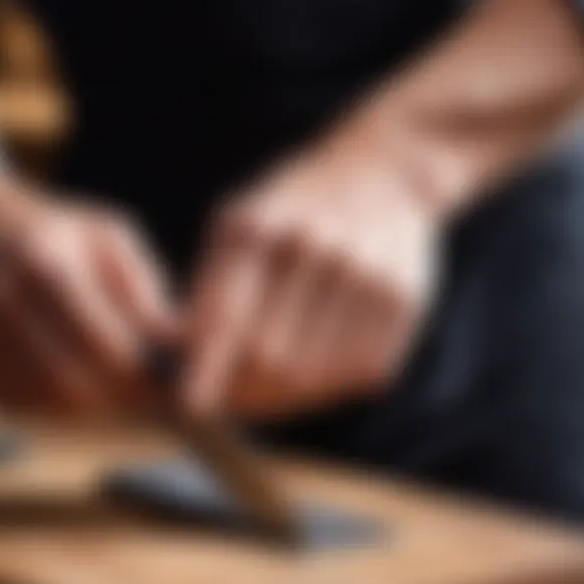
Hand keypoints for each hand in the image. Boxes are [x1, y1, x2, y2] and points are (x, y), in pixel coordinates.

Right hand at [0, 198, 177, 417]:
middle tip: (146, 394)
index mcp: (43, 262)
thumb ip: (142, 295)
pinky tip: (74, 377)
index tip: (165, 382)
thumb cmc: (69, 239)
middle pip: (70, 381)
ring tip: (113, 379)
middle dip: (116, 395)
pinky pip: (24, 408)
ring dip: (91, 403)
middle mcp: (0, 300)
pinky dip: (59, 405)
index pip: (99, 341)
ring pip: (48, 401)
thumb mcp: (114, 243)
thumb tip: (175, 349)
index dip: (137, 373)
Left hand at [183, 138, 440, 417]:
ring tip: (273, 381)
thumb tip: (180, 357)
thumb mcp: (238, 227)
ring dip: (285, 395)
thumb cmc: (291, 214)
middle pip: (269, 359)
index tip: (193, 406)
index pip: (227, 319)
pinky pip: (359, 373)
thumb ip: (209, 292)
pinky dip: (330, 382)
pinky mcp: (404, 300)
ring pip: (313, 376)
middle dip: (243, 392)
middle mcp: (315, 250)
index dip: (207, 371)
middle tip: (232, 400)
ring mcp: (365, 275)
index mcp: (259, 230)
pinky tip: (317, 362)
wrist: (382, 177)